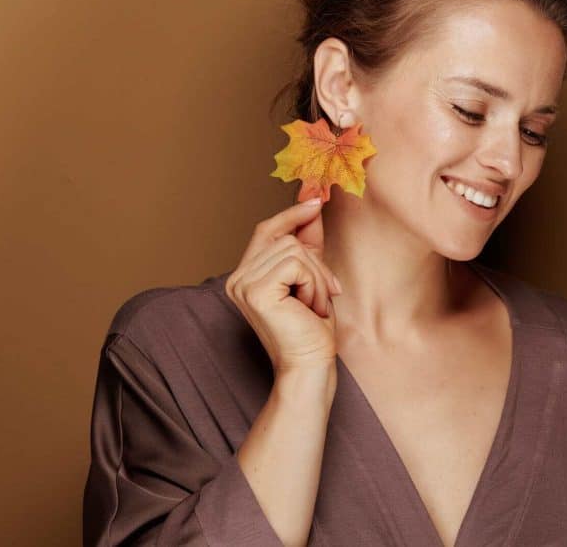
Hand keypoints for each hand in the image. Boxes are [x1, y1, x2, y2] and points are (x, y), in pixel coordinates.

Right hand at [224, 198, 341, 373]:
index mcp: (246, 275)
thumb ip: (308, 243)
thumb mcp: (312, 277)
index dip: (291, 213)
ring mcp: (243, 284)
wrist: (310, 365)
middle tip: (328, 292)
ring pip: (293, 249)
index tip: (315, 201)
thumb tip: (312, 204)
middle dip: (316, 262)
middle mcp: (238, 278)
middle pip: (285, 238)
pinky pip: (296, 264)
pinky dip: (314, 284)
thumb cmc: (311, 328)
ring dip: (317, 277)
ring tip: (315, 304)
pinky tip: (310, 307)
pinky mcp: (256, 291)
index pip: (266, 230)